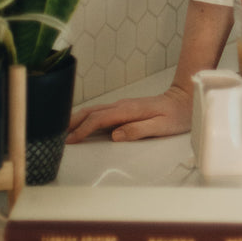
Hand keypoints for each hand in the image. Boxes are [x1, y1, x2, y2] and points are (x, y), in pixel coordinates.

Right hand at [66, 84, 192, 142]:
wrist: (185, 100)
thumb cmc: (177, 115)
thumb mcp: (162, 126)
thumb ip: (139, 130)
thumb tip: (116, 135)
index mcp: (129, 110)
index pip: (99, 119)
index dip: (83, 130)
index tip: (70, 141)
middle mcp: (123, 105)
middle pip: (92, 112)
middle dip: (73, 122)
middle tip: (56, 135)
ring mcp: (123, 106)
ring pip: (94, 110)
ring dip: (77, 119)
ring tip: (62, 131)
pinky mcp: (125, 109)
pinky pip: (101, 112)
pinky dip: (87, 118)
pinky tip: (82, 125)